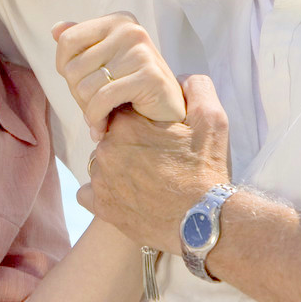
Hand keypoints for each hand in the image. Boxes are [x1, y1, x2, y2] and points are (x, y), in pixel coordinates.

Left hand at [52, 13, 184, 140]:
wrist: (167, 115)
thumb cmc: (131, 89)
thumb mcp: (104, 62)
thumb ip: (81, 44)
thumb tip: (55, 29)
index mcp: (118, 22)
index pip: (67, 41)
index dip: (66, 69)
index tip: (81, 84)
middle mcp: (130, 30)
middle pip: (73, 67)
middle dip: (78, 96)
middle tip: (94, 107)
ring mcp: (142, 52)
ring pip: (85, 87)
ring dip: (88, 111)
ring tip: (101, 117)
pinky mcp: (150, 76)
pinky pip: (103, 100)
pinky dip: (97, 119)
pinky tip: (103, 126)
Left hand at [78, 75, 230, 253]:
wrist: (203, 223)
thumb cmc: (206, 172)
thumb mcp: (212, 121)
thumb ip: (196, 88)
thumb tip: (180, 78)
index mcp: (127, 125)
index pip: (123, 112)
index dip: (141, 123)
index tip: (156, 136)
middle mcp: (106, 149)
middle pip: (110, 138)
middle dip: (129, 145)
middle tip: (155, 161)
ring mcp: (100, 179)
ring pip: (101, 164)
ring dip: (116, 168)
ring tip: (145, 181)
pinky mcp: (99, 205)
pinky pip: (88, 192)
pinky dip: (103, 193)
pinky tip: (125, 196)